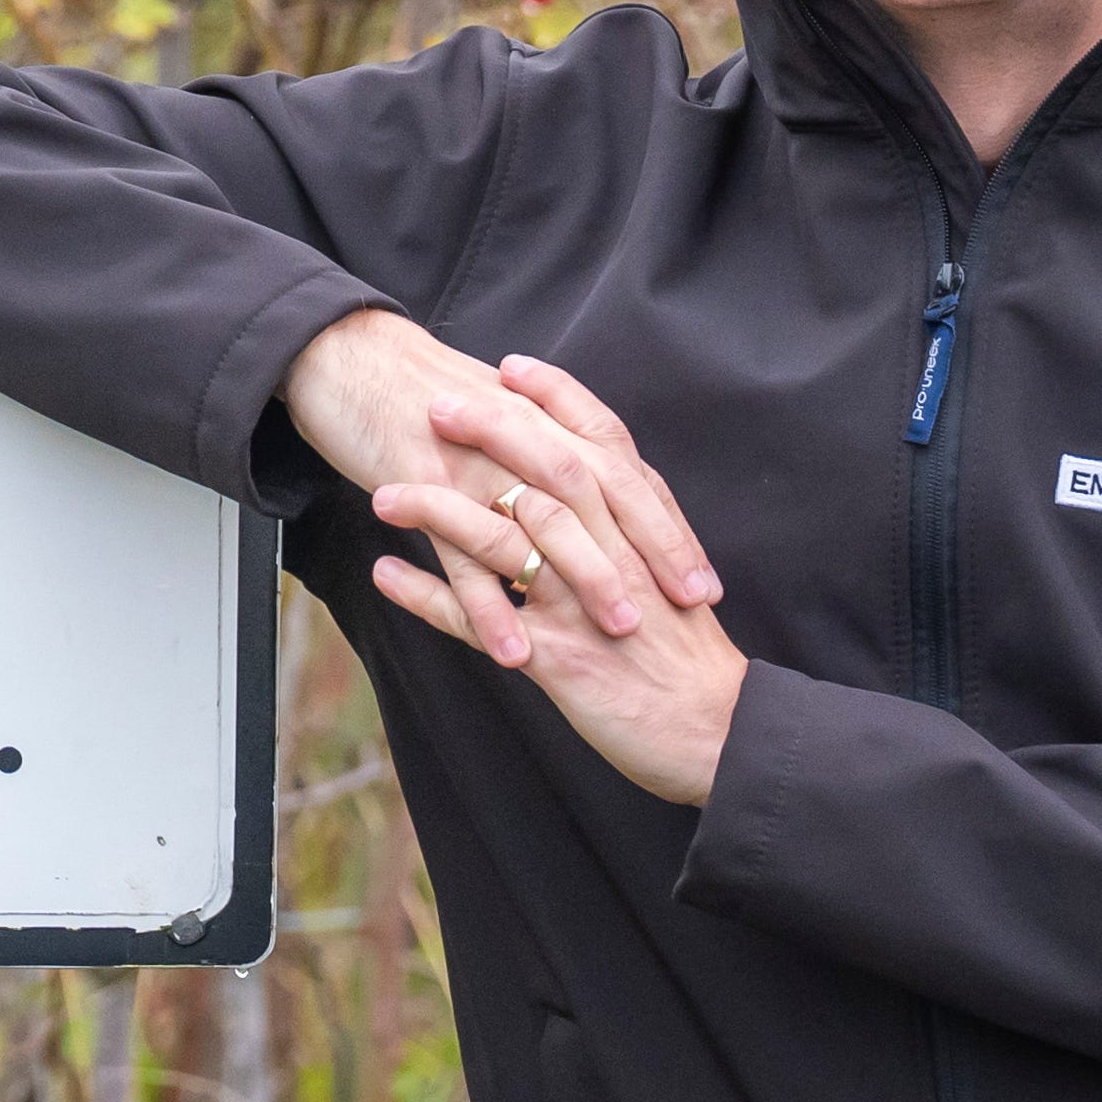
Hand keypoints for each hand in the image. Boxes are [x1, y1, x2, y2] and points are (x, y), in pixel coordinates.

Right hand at [282, 316, 722, 628]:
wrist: (350, 360)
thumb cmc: (424, 393)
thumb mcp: (500, 411)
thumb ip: (549, 448)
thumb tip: (594, 499)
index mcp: (545, 420)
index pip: (625, 476)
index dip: (666, 526)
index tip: (701, 580)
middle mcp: (522, 437)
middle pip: (603, 497)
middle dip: (649, 552)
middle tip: (682, 607)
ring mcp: (474, 461)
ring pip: (542, 524)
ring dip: (585, 580)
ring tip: (617, 633)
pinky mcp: (424, 484)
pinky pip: (462, 555)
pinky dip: (490, 606)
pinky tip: (511, 651)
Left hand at [362, 359, 748, 803]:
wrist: (719, 734)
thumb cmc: (687, 658)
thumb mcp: (667, 580)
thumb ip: (630, 534)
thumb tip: (590, 498)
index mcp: (642, 531)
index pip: (601, 443)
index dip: (557, 400)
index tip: (509, 368)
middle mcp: (615, 556)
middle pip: (549, 473)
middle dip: (490, 432)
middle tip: (434, 405)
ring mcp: (584, 605)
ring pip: (505, 540)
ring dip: (438, 512)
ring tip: (382, 494)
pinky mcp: (559, 658)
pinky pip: (481, 621)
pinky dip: (429, 598)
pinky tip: (385, 576)